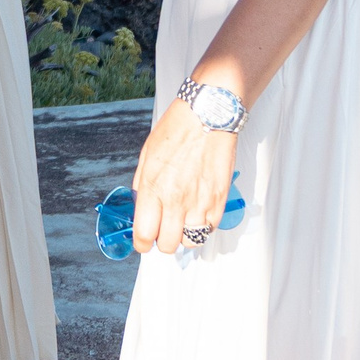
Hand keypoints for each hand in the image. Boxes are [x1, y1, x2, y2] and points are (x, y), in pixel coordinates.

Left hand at [131, 93, 235, 254]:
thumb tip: (140, 208)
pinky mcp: (219, 200)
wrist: (208, 115)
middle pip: (167, 244)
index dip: (142, 243)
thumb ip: (141, 185)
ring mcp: (199, 202)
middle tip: (163, 230)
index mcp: (152, 187)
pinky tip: (198, 213)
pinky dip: (202, 227)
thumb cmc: (177, 129)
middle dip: (162, 241)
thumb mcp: (147, 155)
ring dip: (183, 235)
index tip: (143, 242)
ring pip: (190, 241)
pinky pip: (209, 229)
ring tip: (182, 220)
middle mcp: (175, 199)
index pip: (143, 234)